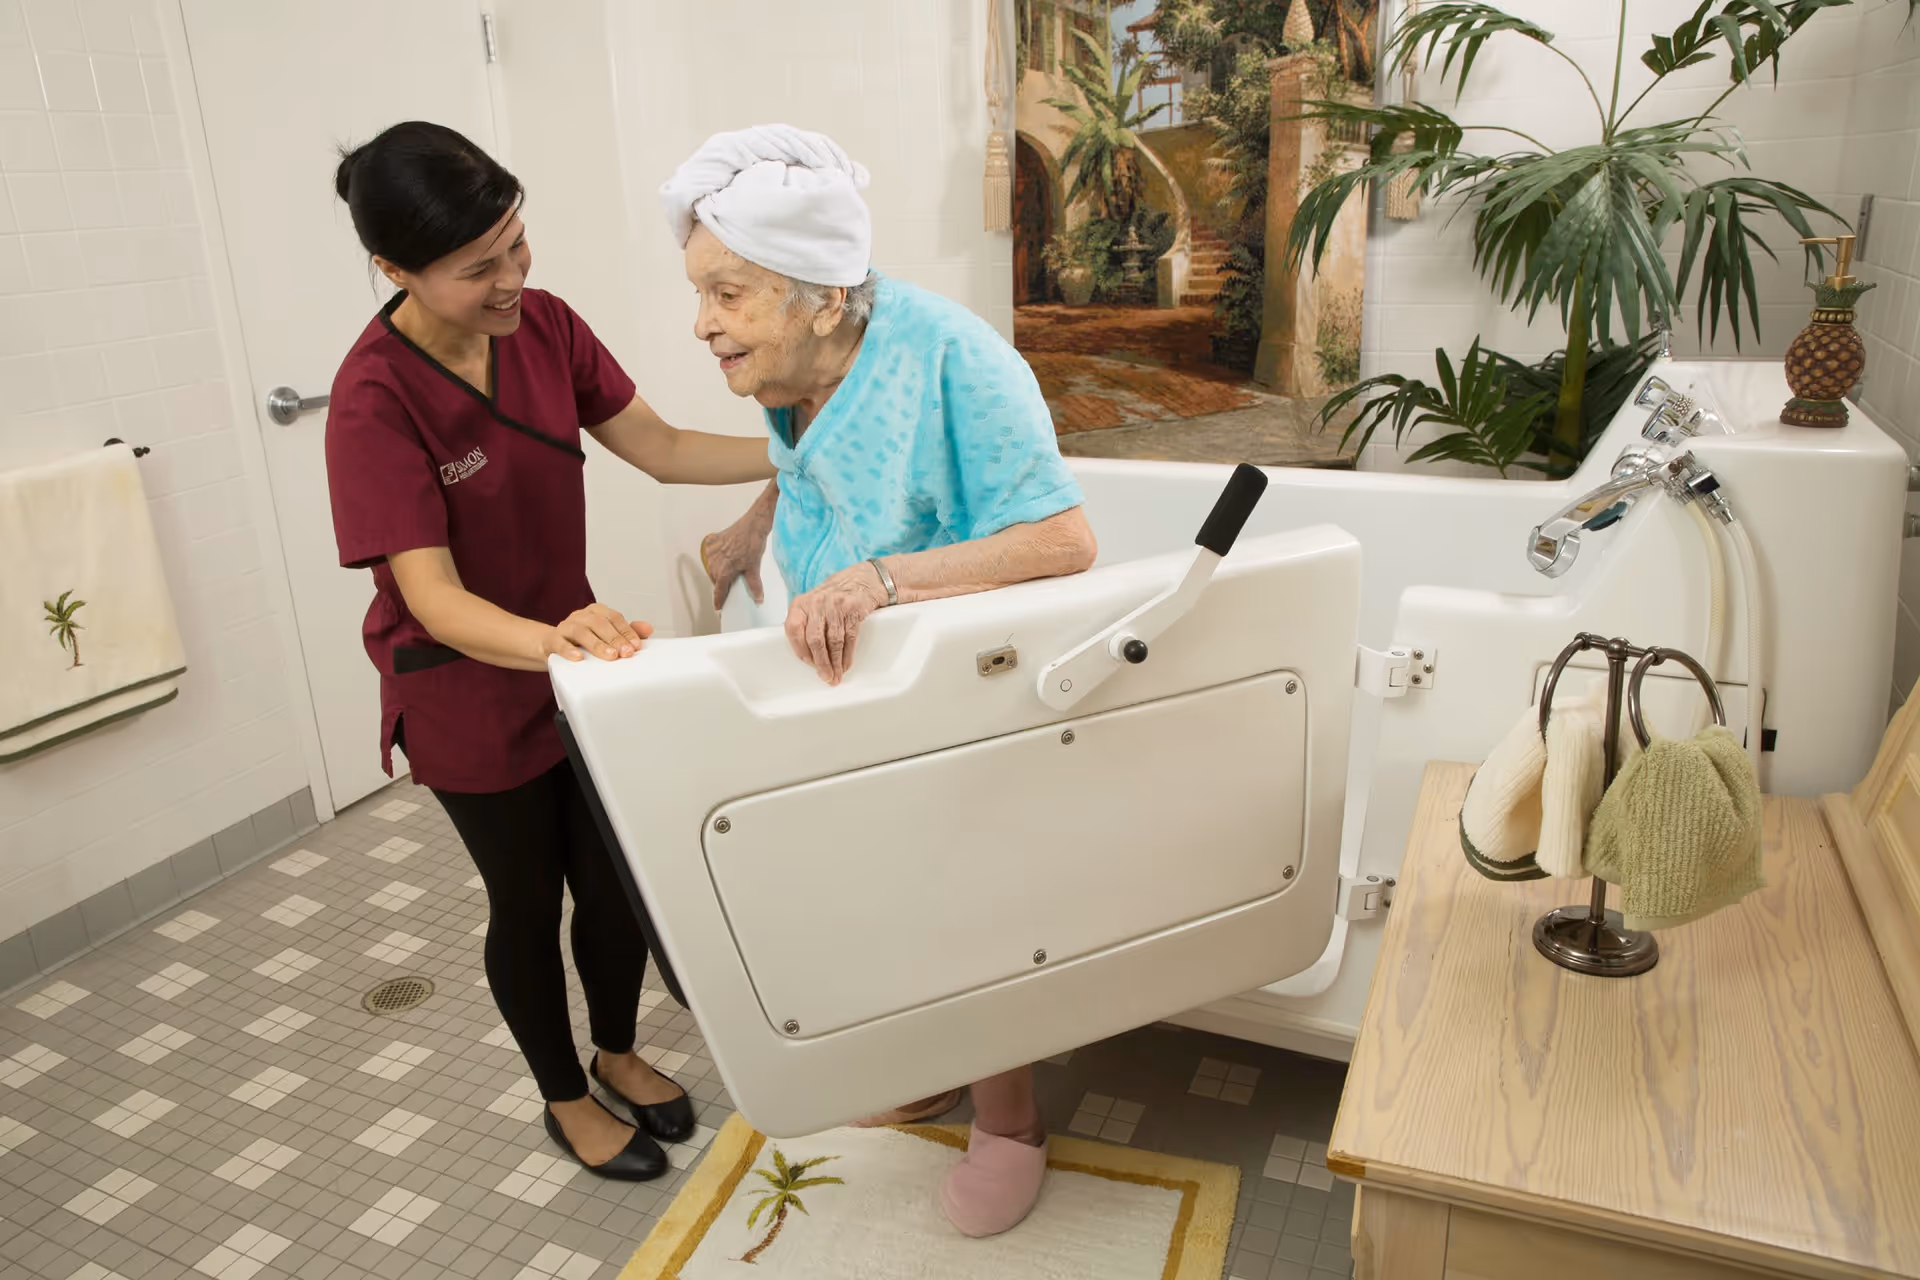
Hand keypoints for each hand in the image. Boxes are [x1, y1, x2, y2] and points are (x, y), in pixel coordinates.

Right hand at [545, 603, 652, 662]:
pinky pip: (559, 642)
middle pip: (599, 623)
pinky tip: (578, 657)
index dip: (626, 631)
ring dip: (597, 644)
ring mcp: (566, 627)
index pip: (614, 618)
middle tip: (625, 653)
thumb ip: (627, 632)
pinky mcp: (552, 640)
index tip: (636, 646)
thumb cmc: (584, 640)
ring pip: (581, 631)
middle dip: (615, 639)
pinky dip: (569, 649)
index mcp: (597, 612)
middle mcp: (582, 616)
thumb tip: (649, 629)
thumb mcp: (607, 635)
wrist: (552, 645)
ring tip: (609, 656)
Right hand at [701, 517, 769, 609]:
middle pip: (716, 580)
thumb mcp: (754, 567)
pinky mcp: (711, 542)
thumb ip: (754, 585)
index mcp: (724, 571)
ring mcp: (711, 551)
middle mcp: (714, 562)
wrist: (752, 524)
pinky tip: (725, 557)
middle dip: (721, 584)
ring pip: (712, 568)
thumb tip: (758, 598)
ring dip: (718, 571)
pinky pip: (711, 555)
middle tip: (730, 585)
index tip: (718, 607)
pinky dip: (716, 558)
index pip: (719, 591)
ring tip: (729, 569)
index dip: (718, 600)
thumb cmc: (752, 543)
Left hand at [785, 563, 887, 684]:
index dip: (800, 650)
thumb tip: (805, 657)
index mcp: (801, 603)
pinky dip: (848, 654)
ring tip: (836, 675)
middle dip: (821, 662)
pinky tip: (846, 664)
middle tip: (826, 677)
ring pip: (834, 641)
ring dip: (836, 662)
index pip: (794, 630)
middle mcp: (816, 603)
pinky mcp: (853, 609)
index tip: (809, 665)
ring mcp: (836, 605)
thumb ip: (804, 626)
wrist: (859, 581)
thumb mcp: (811, 606)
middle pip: (815, 639)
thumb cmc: (830, 599)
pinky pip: (849, 637)